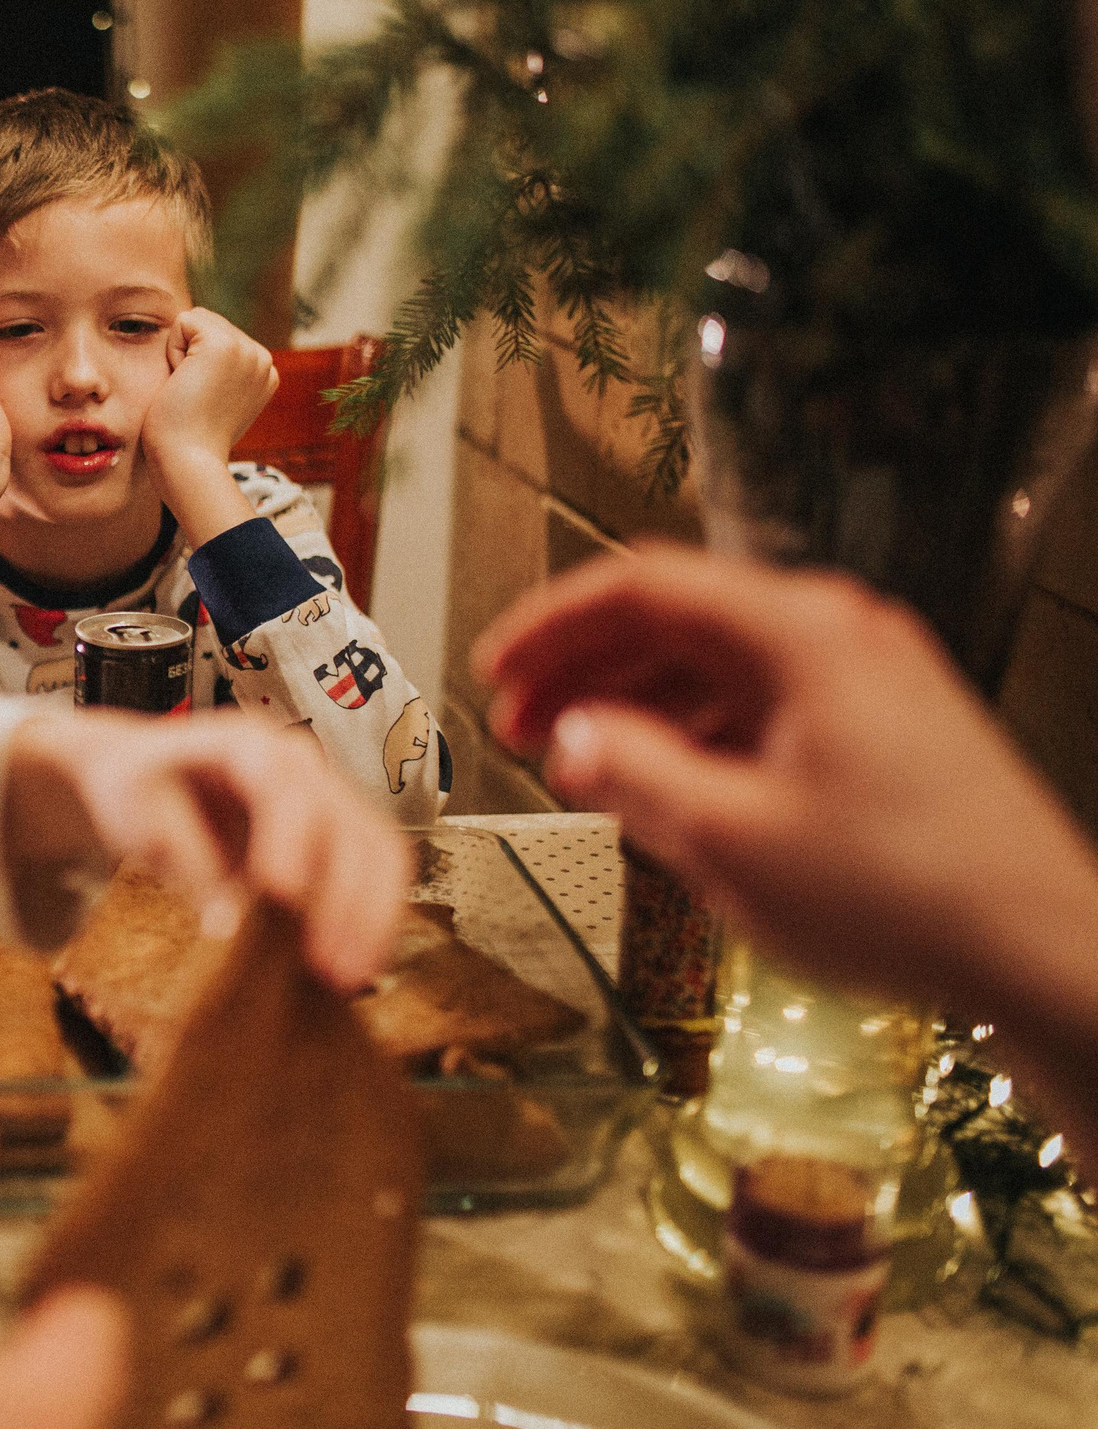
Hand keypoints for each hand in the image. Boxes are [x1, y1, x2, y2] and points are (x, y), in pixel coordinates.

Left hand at [1, 709, 412, 989]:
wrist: (149, 771)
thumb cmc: (138, 788)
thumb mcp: (138, 815)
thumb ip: (184, 858)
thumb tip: (227, 920)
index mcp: (244, 744)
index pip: (282, 784)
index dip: (291, 837)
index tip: (282, 892)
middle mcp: (300, 762)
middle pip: (344, 821)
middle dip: (342, 896)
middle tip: (326, 965)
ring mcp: (328, 792)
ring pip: (378, 846)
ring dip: (372, 914)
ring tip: (350, 976)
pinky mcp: (342, 828)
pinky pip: (382, 867)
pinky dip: (379, 914)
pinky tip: (363, 959)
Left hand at [140, 310, 276, 484]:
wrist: (188, 463)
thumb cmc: (188, 440)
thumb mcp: (215, 400)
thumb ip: (218, 373)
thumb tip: (198, 354)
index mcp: (264, 372)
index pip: (218, 336)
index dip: (196, 364)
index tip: (203, 402)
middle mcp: (263, 358)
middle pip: (207, 323)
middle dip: (188, 355)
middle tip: (194, 397)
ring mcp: (248, 351)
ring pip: (196, 321)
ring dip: (180, 355)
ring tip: (191, 391)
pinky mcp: (224, 346)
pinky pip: (183, 322)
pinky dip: (173, 352)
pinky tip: (184, 383)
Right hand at [473, 546, 1097, 1155]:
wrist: (1047, 952)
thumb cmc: (907, 895)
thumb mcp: (730, 839)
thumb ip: (633, 775)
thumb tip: (573, 740)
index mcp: (799, 633)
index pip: (642, 587)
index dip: (550, 624)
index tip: (496, 666)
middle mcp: (840, 635)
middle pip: (681, 620)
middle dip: (587, 668)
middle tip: (522, 719)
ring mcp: (874, 680)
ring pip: (722, 665)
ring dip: (639, 705)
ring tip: (584, 764)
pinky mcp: (892, 731)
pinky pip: (768, 705)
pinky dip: (701, 734)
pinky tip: (669, 791)